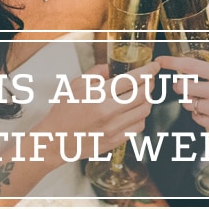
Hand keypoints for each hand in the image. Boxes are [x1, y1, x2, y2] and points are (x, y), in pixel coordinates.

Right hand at [36, 62, 157, 158]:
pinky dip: (141, 117)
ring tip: (144, 95)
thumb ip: (94, 74)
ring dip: (148, 101)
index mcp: (97, 96)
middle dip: (150, 84)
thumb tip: (109, 68)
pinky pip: (137, 127)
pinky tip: (135, 112)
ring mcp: (113, 129)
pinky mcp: (115, 141)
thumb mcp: (74, 86)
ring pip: (143, 112)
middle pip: (142, 95)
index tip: (154, 67)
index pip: (131, 80)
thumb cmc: (62, 113)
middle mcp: (108, 112)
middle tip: (150, 80)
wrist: (55, 141)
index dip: (147, 72)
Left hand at [156, 54, 208, 144]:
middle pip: (183, 87)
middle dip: (180, 86)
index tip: (161, 60)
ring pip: (188, 103)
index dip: (172, 62)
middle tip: (184, 85)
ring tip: (208, 101)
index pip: (191, 65)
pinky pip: (196, 118)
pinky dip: (201, 115)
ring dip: (192, 101)